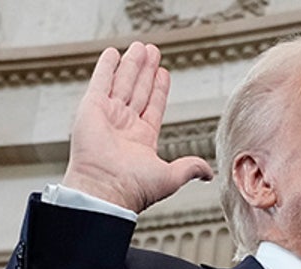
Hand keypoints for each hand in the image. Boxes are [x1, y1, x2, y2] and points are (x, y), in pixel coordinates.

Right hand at [61, 41, 212, 212]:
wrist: (106, 189)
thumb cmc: (134, 189)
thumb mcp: (171, 176)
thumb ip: (190, 168)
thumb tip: (209, 173)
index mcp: (141, 140)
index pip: (153, 106)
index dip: (159, 89)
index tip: (164, 73)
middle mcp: (124, 126)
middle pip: (138, 90)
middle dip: (146, 70)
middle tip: (152, 51)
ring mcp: (107, 116)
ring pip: (123, 82)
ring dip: (132, 64)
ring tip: (141, 47)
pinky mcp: (91, 108)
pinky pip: (100, 82)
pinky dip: (106, 67)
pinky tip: (113, 54)